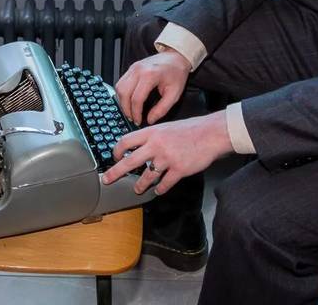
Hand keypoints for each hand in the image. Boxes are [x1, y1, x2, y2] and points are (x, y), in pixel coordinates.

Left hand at [101, 112, 231, 194]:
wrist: (210, 134)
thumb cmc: (190, 130)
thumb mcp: (166, 127)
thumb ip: (152, 136)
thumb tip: (139, 145)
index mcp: (152, 132)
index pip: (126, 141)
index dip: (116, 150)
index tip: (114, 157)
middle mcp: (156, 146)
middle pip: (129, 161)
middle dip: (116, 172)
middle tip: (108, 179)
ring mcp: (167, 159)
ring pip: (147, 176)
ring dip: (140, 185)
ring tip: (137, 189)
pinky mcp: (179, 170)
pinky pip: (165, 184)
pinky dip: (160, 189)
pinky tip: (158, 190)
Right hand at [114, 48, 190, 126]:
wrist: (176, 57)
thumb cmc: (176, 73)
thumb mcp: (174, 94)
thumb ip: (162, 109)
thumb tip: (150, 119)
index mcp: (150, 75)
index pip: (136, 98)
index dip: (136, 113)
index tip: (138, 121)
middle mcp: (138, 70)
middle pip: (124, 93)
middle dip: (126, 109)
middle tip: (132, 118)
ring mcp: (133, 68)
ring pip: (119, 87)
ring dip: (122, 102)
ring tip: (130, 111)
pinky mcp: (131, 68)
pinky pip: (121, 82)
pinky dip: (122, 94)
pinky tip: (129, 101)